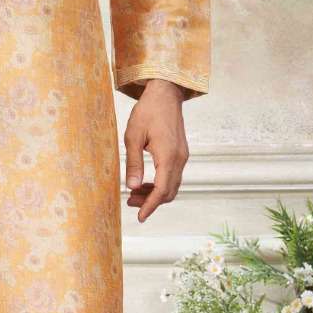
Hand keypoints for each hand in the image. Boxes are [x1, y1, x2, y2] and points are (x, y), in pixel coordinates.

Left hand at [123, 79, 189, 220]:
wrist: (165, 94)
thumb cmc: (147, 111)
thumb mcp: (133, 136)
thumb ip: (134, 163)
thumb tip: (133, 188)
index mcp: (168, 156)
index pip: (162, 190)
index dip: (150, 206)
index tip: (140, 217)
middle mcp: (180, 159)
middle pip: (169, 192)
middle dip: (150, 202)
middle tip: (129, 202)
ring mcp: (182, 156)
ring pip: (172, 185)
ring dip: (155, 193)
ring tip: (133, 194)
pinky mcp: (181, 153)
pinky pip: (173, 176)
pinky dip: (160, 184)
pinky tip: (145, 182)